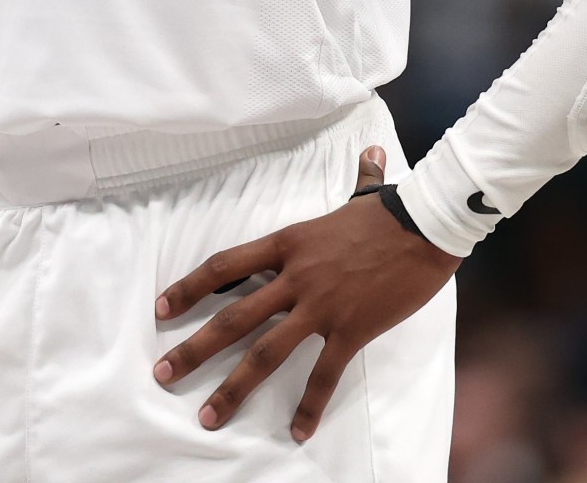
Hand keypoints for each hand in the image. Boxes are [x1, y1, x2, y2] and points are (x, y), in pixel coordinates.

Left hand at [152, 146, 459, 441]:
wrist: (425, 227)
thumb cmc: (392, 213)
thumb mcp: (362, 197)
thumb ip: (359, 180)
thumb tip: (372, 155)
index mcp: (286, 244)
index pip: (224, 266)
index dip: (188, 288)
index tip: (161, 308)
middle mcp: (294, 277)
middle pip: (232, 317)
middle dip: (194, 349)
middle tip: (163, 374)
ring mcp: (320, 306)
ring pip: (265, 352)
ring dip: (234, 387)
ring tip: (208, 416)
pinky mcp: (350, 329)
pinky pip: (323, 374)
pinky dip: (309, 406)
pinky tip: (297, 432)